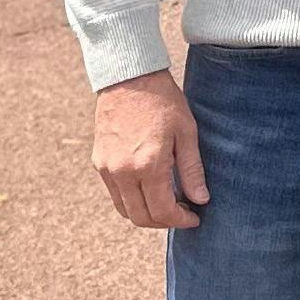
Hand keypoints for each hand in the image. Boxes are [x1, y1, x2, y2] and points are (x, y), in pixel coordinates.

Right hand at [92, 71, 208, 229]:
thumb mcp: (186, 133)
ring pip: (125, 210)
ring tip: (167, 201)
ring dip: (146, 213)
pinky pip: (115, 193)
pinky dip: (132, 200)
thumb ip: (192, 170)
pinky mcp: (99, 161)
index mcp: (148, 164)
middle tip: (182, 212)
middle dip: (164, 222)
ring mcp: (107, 168)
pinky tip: (149, 187)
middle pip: (141, 218)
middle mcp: (123, 171)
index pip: (162, 211)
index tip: (194, 217)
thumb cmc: (163, 101)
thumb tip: (201, 199)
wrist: (129, 77)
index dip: (181, 221)